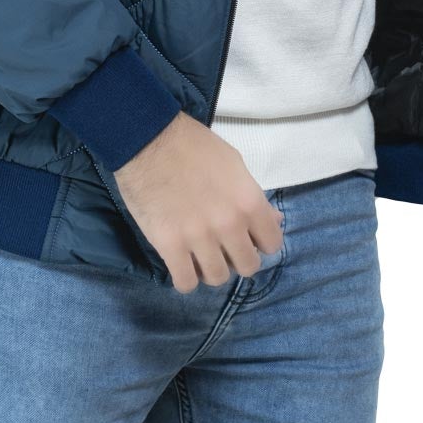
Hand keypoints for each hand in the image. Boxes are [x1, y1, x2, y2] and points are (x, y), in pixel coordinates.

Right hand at [114, 112, 284, 294]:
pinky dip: (185, 277)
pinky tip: (181, 262)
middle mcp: (228, 225)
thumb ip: (254, 197)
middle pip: (247, 266)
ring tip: (200, 253)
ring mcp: (198, 238)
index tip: (247, 235)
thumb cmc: (193, 146)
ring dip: (211, 268)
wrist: (148, 139)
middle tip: (223, 245)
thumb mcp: (234, 164)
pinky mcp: (169, 246)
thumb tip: (274, 221)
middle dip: (237, 257)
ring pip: (217, 278)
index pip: (272, 244)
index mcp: (248, 202)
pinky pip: (186, 283)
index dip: (260, 241)